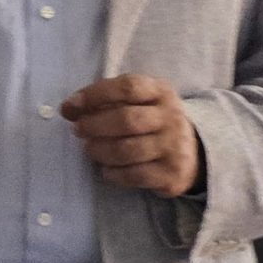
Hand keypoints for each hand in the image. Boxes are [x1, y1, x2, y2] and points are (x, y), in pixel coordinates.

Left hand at [61, 74, 202, 195]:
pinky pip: (134, 175)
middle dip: (95, 125)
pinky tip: (106, 170)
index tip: (70, 106)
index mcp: (161, 92)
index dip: (95, 94)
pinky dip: (113, 174)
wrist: (194, 153)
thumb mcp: (140, 102)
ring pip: (128, 150)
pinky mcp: (171, 174)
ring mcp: (173, 147)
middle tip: (78, 130)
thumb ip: (108, 101)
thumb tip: (69, 108)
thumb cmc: (153, 122)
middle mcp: (171, 117)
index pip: (128, 87)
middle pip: (127, 119)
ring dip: (100, 151)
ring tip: (90, 150)